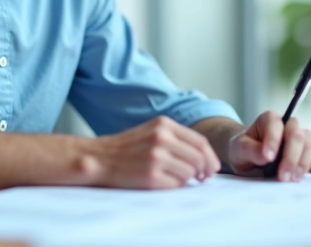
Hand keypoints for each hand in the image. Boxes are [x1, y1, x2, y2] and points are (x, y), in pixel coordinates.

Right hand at [85, 116, 221, 188]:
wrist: (99, 158)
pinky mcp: (150, 176)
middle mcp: (161, 138)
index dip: (210, 157)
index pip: (200, 141)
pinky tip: (161, 182)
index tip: (212, 168)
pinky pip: (176, 185)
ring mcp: (156, 157)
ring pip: (189, 172)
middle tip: (201, 178)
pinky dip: (173, 186)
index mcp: (164, 124)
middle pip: (198, 158)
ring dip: (186, 178)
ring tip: (172, 177)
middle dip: (203, 170)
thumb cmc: (127, 148)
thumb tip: (204, 157)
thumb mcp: (151, 131)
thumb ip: (176, 138)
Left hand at [227, 111, 310, 180]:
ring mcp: (300, 138)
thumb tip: (266, 156)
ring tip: (292, 179)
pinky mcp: (307, 153)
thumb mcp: (239, 149)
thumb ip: (250, 150)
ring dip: (303, 163)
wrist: (249, 160)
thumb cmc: (243, 150)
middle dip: (291, 157)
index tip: (267, 158)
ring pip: (310, 145)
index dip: (273, 141)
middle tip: (282, 176)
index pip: (275, 125)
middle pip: (297, 135)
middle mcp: (288, 125)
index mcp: (269, 119)